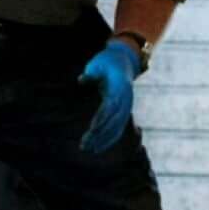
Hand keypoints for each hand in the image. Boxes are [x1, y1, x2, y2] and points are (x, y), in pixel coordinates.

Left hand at [77, 39, 138, 154]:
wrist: (124, 60)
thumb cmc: (107, 62)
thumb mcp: (98, 65)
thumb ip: (91, 74)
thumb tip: (81, 80)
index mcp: (120, 87)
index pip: (110, 107)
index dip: (102, 119)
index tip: (91, 129)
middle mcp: (125, 99)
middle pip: (113, 120)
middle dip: (100, 134)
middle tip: (84, 145)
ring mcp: (127, 106)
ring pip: (117, 127)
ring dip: (104, 139)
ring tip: (89, 149)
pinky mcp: (124, 111)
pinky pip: (119, 128)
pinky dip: (110, 139)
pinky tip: (98, 148)